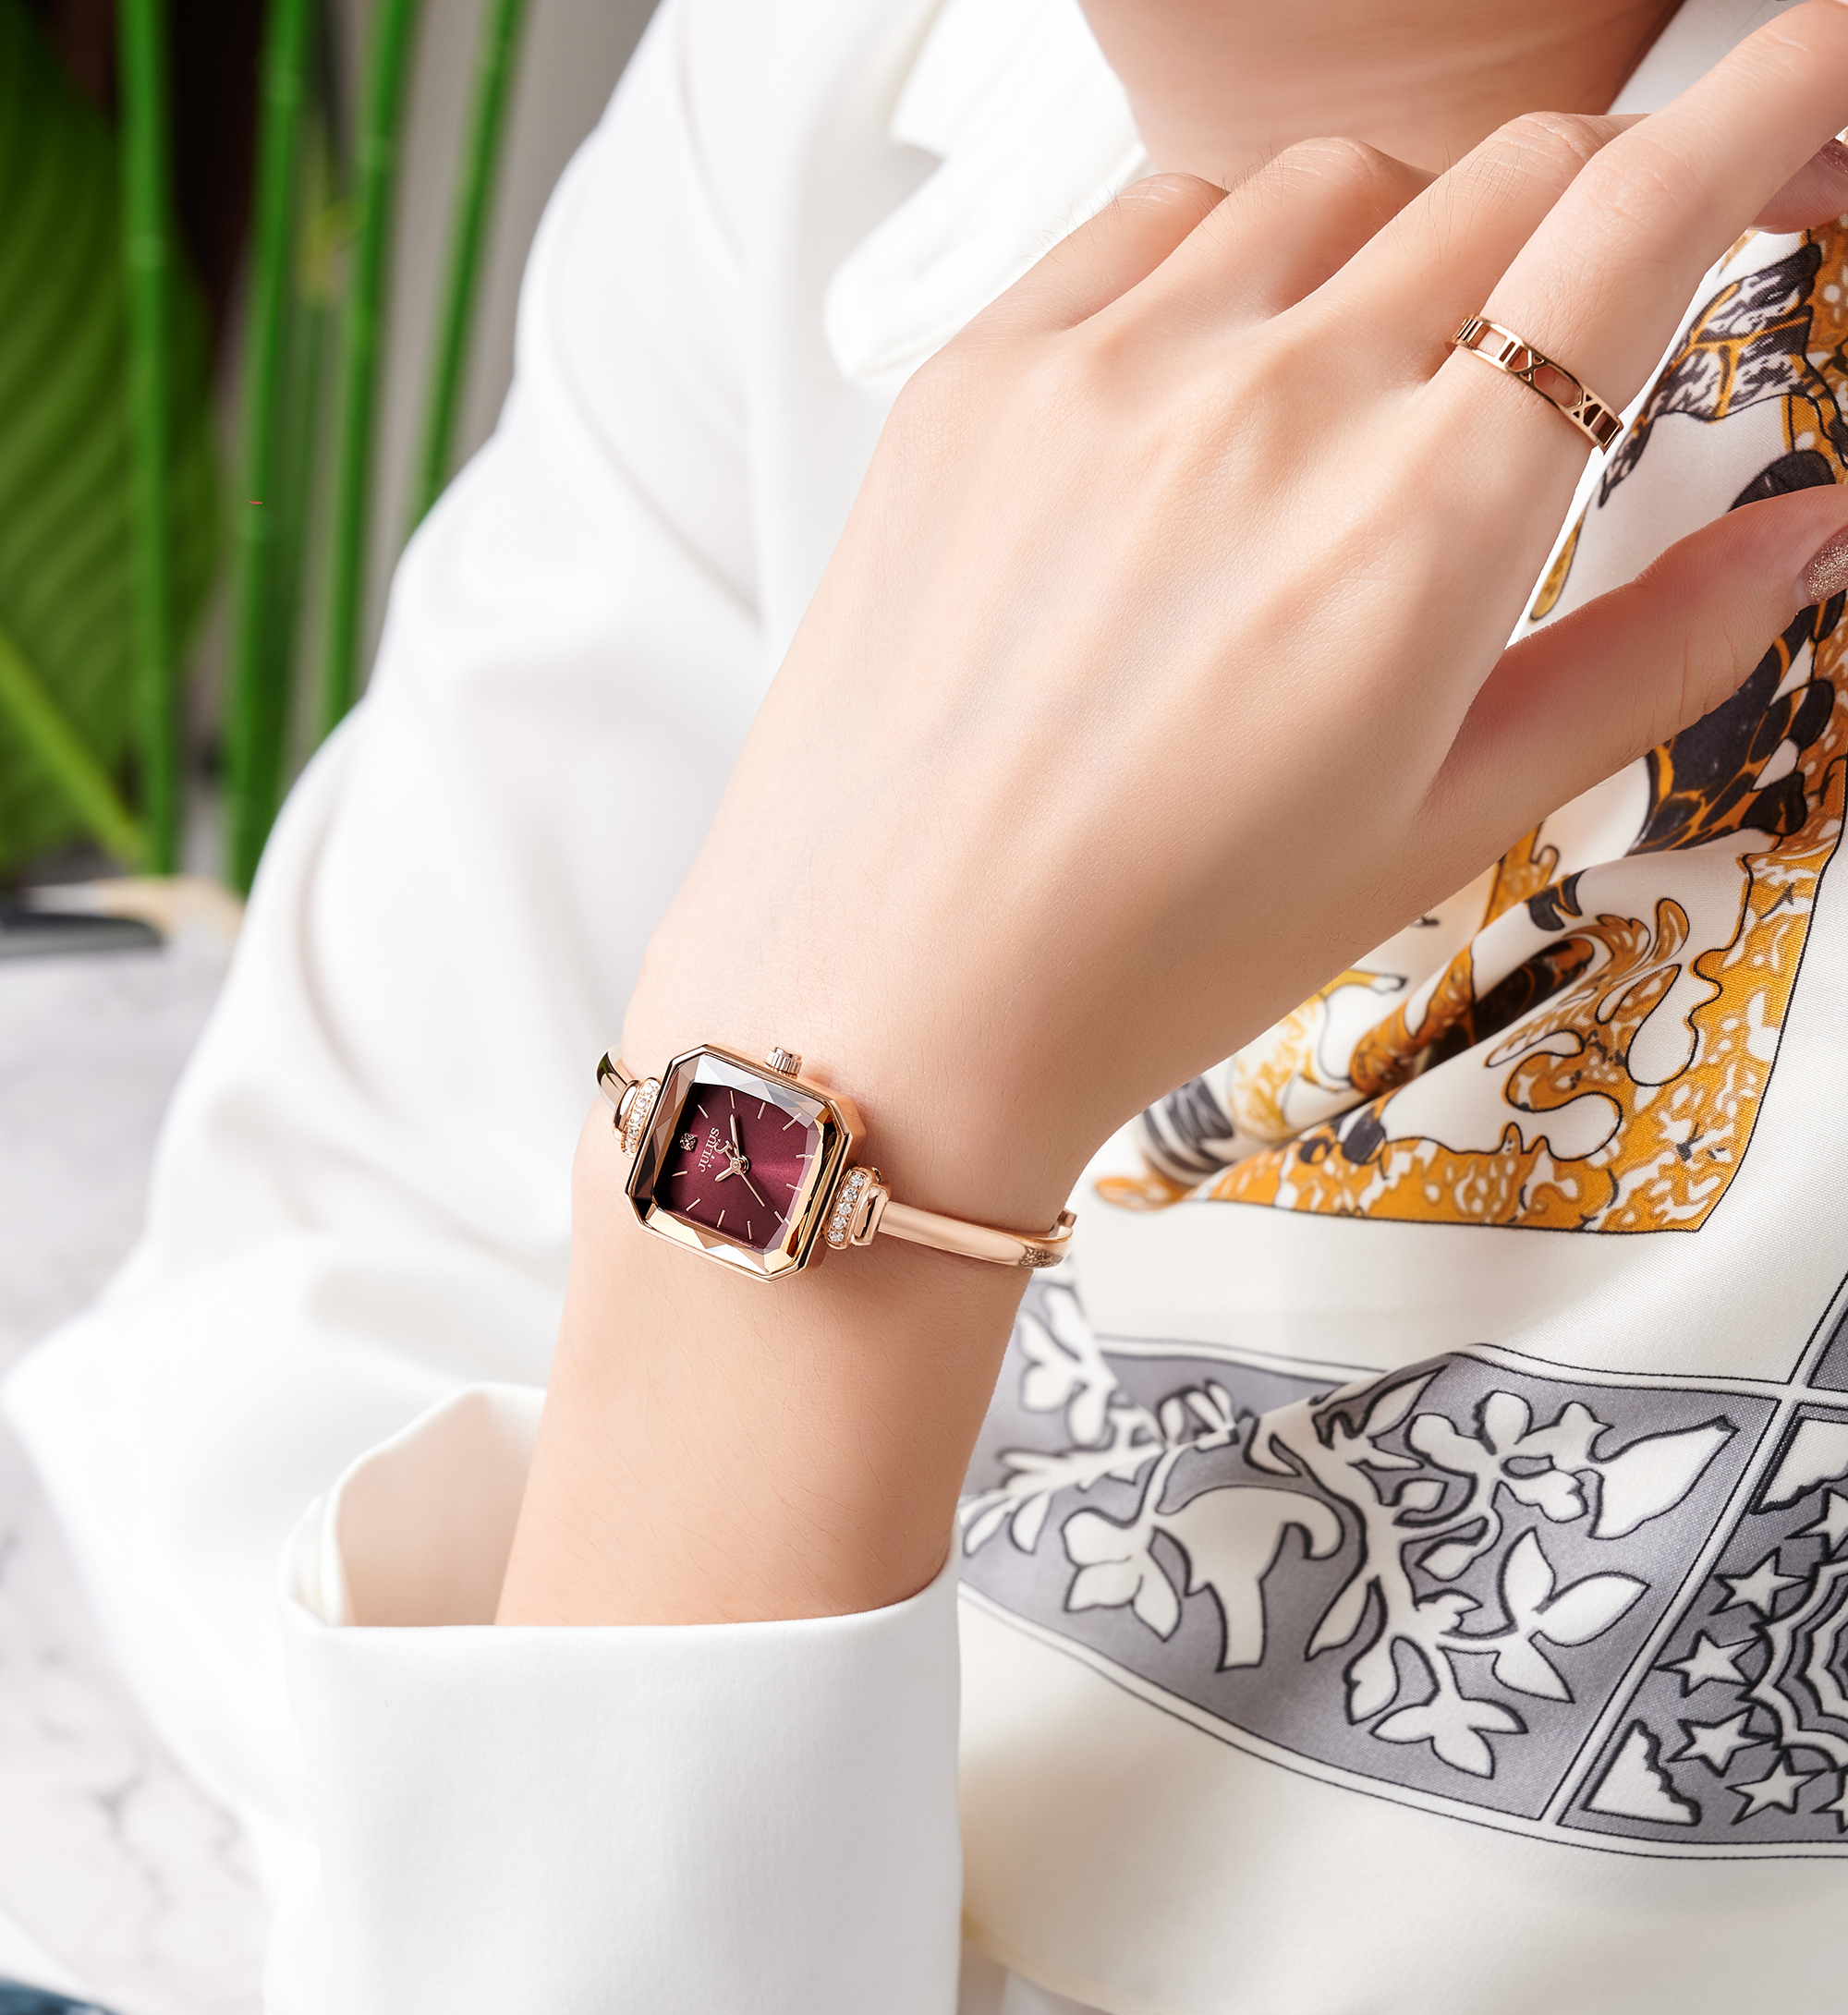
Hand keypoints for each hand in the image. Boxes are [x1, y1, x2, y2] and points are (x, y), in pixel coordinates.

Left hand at [628, 4, 1847, 1231]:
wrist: (892, 990)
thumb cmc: (1149, 947)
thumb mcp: (1441, 830)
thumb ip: (1648, 660)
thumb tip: (1802, 537)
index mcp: (1417, 530)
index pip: (1643, 220)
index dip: (1769, 105)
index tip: (1822, 66)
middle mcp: (1272, 407)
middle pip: (1510, 177)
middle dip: (1592, 214)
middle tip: (1579, 316)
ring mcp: (1113, 372)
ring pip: (1332, 185)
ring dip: (1401, 245)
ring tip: (1362, 406)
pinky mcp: (984, 371)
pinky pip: (1154, 219)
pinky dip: (1231, 261)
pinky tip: (1216, 388)